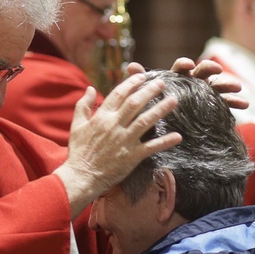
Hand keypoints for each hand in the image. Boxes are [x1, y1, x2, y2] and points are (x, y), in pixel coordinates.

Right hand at [55, 74, 180, 218]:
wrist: (81, 177)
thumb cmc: (79, 151)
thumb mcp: (77, 125)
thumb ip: (84, 105)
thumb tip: (91, 88)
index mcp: (101, 117)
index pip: (119, 94)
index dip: (131, 83)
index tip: (142, 76)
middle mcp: (114, 126)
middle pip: (135, 103)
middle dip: (150, 91)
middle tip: (162, 83)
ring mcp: (124, 141)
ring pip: (146, 121)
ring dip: (161, 109)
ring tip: (173, 100)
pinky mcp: (131, 156)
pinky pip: (151, 147)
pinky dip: (165, 142)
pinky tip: (177, 136)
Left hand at [128, 58, 248, 110]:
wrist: (159, 139)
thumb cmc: (149, 116)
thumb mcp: (144, 101)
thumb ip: (139, 84)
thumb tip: (131, 66)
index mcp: (174, 80)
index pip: (179, 68)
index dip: (184, 64)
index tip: (189, 65)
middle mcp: (190, 85)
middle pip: (201, 72)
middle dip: (209, 69)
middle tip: (216, 69)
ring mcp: (203, 95)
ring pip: (216, 86)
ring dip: (227, 84)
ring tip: (237, 87)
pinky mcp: (212, 108)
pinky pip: (225, 103)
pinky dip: (234, 102)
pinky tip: (244, 104)